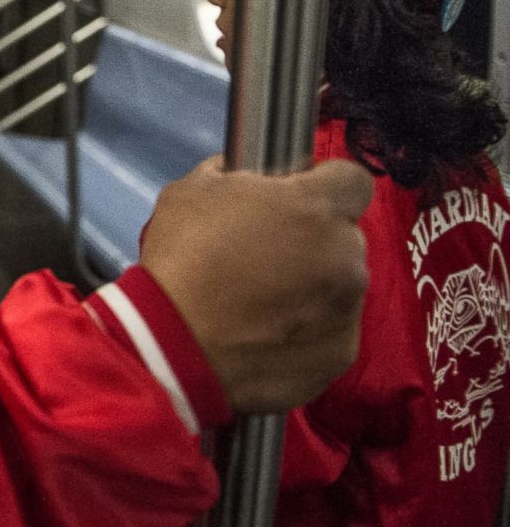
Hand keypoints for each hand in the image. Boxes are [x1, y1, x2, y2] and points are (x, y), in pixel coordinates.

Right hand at [140, 156, 371, 412]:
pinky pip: (332, 331)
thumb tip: (245, 175)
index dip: (324, 185)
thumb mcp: (191, 192)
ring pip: (341, 285)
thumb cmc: (181, 260)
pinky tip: (267, 335)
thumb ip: (232, 174)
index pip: (352, 179)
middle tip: (264, 257)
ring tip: (262, 304)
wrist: (173, 345)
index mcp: (316, 207)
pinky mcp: (341, 353)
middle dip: (313, 240)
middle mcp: (347, 255)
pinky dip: (308, 330)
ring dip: (313, 286)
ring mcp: (349, 308)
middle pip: (343, 237)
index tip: (295, 199)